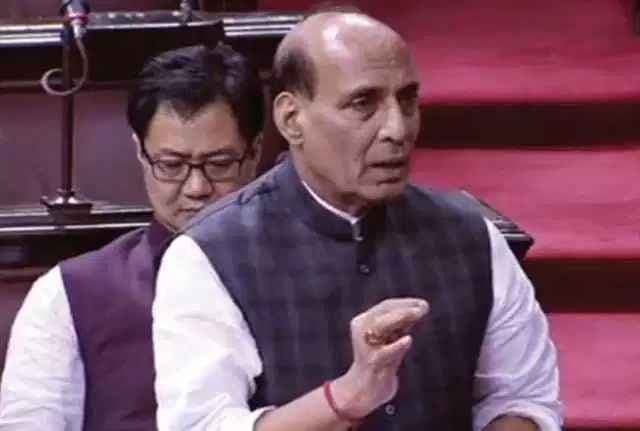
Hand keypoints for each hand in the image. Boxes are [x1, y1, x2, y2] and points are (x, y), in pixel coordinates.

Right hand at [331, 298, 428, 418]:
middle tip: (423, 307)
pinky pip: (384, 352)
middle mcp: (362, 331)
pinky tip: (408, 340)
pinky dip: (397, 346)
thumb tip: (420, 308)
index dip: (405, 303)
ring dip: (401, 317)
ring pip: (382, 326)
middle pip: (383, 312)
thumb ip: (401, 325)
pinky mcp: (371, 364)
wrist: (364, 391)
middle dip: (404, 308)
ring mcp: (366, 347)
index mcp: (363, 322)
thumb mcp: (390, 339)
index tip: (423, 304)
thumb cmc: (380, 363)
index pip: (385, 306)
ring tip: (417, 313)